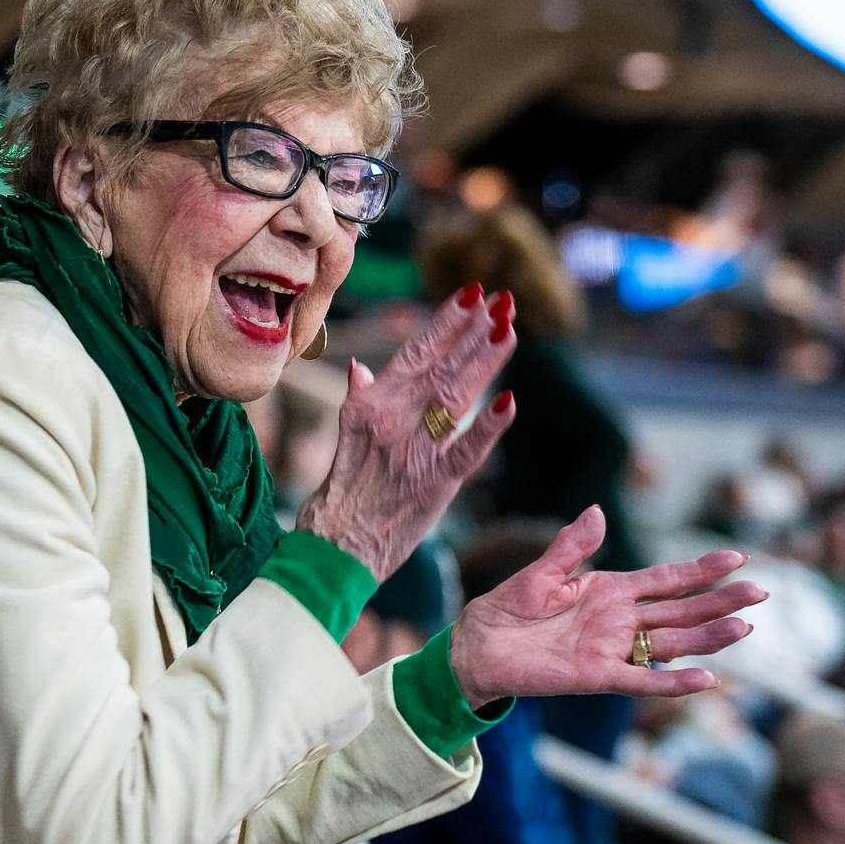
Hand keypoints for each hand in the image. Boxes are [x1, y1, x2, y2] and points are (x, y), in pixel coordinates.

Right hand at [296, 285, 516, 579]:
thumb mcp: (345, 439)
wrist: (333, 549)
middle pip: (441, 366)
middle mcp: (392, 419)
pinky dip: (488, 426)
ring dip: (485, 361)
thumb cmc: (341, 496)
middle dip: (474, 331)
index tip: (472, 294)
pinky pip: (466, 450)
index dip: (446, 322)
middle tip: (504, 299)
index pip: (415, 352)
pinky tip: (511, 401)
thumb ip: (358, 400)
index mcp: (371, 405)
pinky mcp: (434, 483)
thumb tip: (360, 366)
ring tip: (510, 329)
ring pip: (456, 396)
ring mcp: (414, 450)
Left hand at [449, 507, 766, 707]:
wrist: (477, 646)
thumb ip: (573, 545)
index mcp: (611, 590)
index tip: (738, 558)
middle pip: (683, 609)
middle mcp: (620, 620)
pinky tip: (706, 680)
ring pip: (673, 642)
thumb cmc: (507, 608)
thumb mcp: (542, 570)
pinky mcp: (597, 676)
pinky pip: (643, 681)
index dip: (702, 569)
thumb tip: (599, 511)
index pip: (668, 578)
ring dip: (709, 637)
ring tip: (745, 628)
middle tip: (761, 592)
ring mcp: (613, 649)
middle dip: (721, 600)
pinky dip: (674, 681)